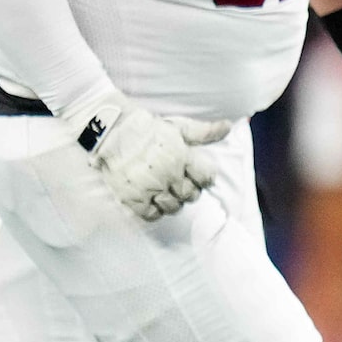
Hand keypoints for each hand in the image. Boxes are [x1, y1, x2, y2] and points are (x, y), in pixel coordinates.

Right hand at [69, 89, 231, 221]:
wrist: (113, 132)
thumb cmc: (149, 128)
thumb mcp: (180, 126)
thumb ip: (204, 132)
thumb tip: (227, 127)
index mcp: (183, 157)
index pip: (206, 178)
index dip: (205, 179)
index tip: (200, 177)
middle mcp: (169, 174)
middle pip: (191, 195)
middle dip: (190, 192)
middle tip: (181, 185)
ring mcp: (151, 187)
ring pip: (173, 207)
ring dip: (173, 203)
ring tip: (167, 194)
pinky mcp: (133, 197)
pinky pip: (151, 215)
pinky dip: (155, 212)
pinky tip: (153, 203)